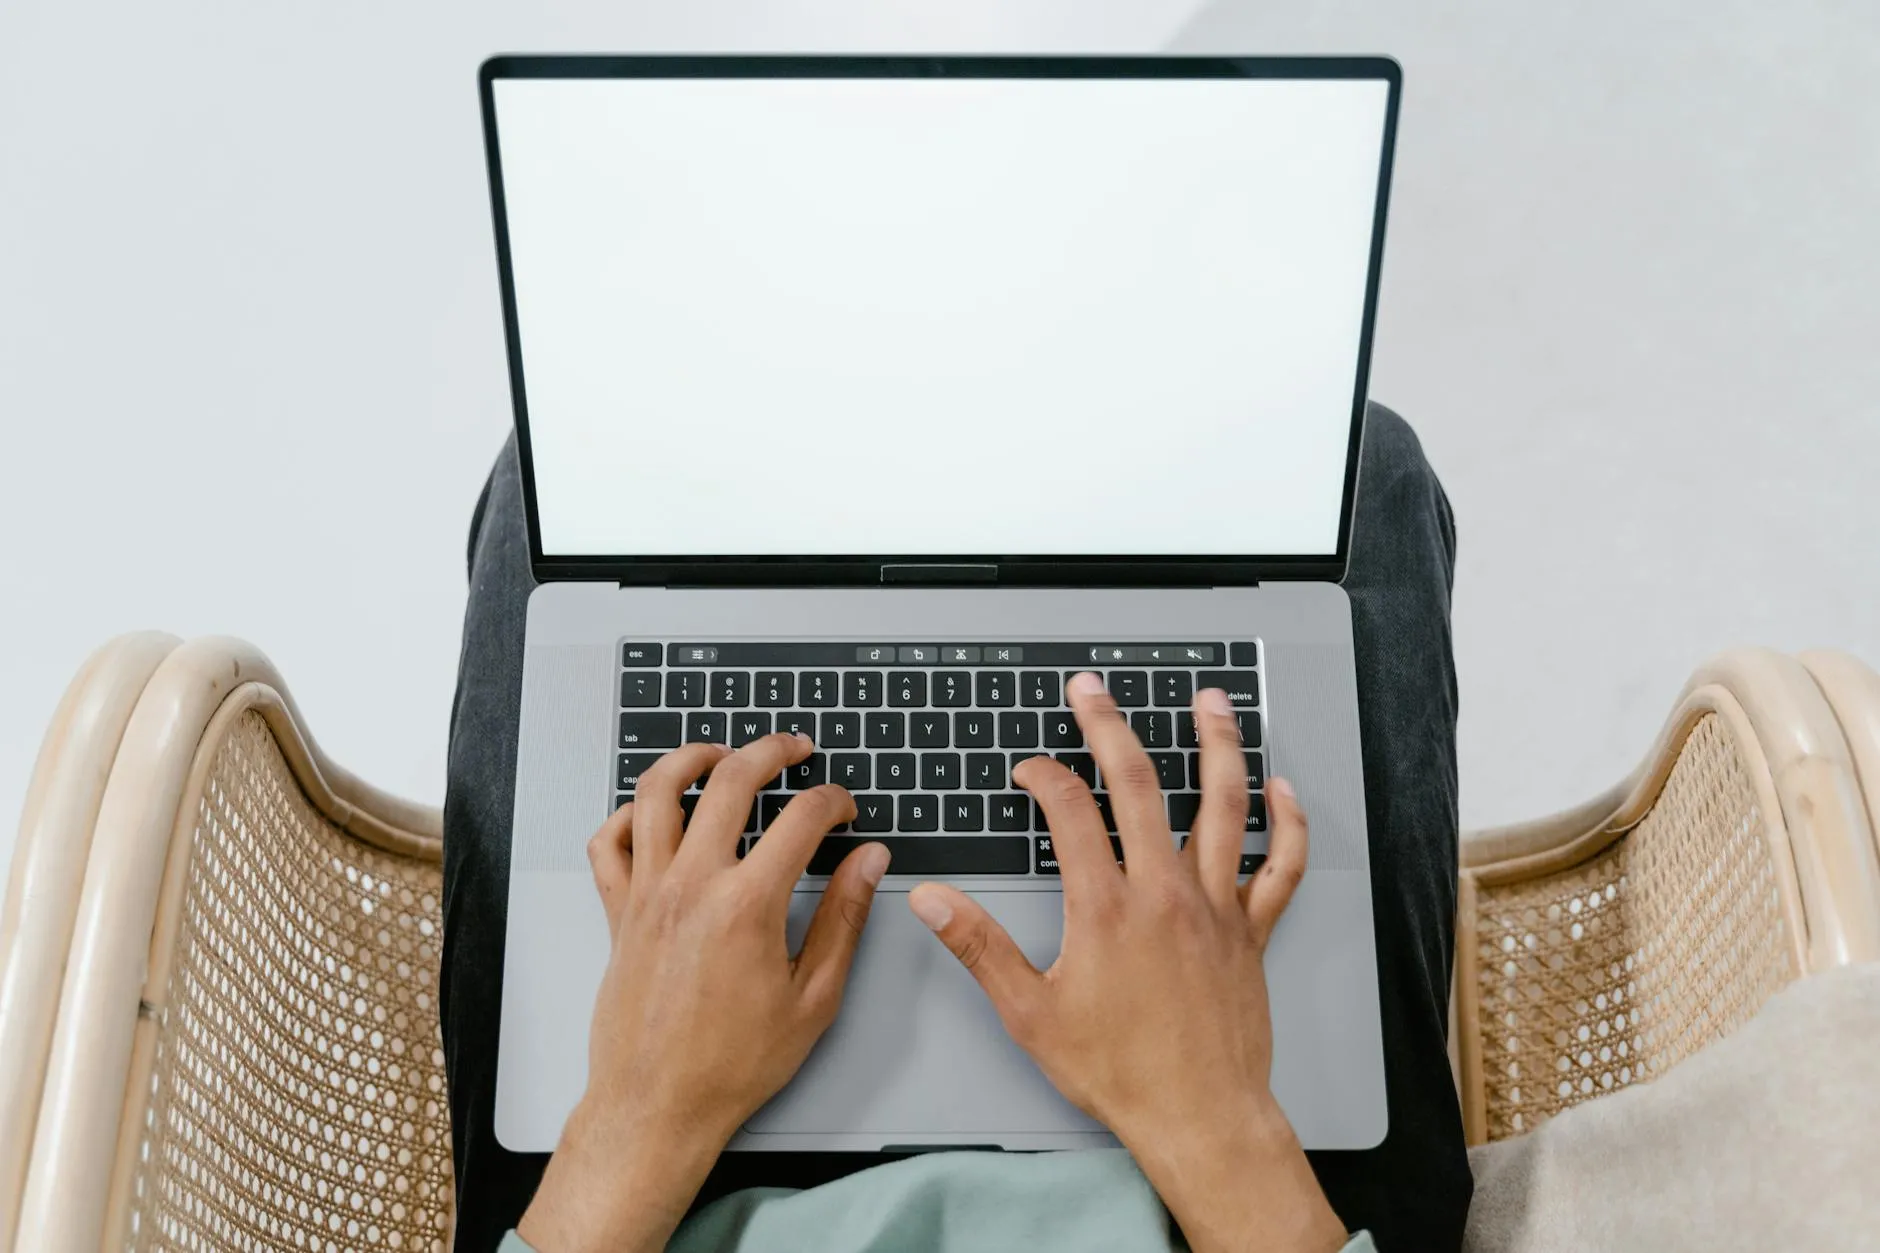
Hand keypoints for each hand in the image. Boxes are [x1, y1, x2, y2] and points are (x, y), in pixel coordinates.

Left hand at [518, 733, 888, 1252]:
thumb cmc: (731, 1065)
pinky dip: (627, 814)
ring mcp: (647, 894)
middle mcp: (691, 886)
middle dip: (770, 750)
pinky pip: (608, 842)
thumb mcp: (813, 997)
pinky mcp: (619, 912)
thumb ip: (844, 919)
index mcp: (747, 905)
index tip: (843, 807)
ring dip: (691, 758)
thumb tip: (868, 864)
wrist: (657, 1106)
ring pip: (657, 793)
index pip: (801, 819)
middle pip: (729, 780)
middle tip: (793, 748)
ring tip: (719, 752)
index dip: (832, 800)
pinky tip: (654, 812)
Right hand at [907, 675, 1344, 1252]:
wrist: (1199, 1118)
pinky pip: (1280, 865)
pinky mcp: (1251, 931)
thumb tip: (932, 900)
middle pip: (1139, 785)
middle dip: (1110, 727)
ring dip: (1215, 745)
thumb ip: (979, 947)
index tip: (1029, 769)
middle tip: (1093, 690)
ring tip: (1209, 701)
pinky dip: (1286, 823)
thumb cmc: (1119, 1073)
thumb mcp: (1030, 1013)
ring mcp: (1215, 907)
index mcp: (1106, 908)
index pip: (1070, 813)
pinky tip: (1281, 789)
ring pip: (1222, 805)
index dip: (1043, 778)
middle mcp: (1164, 893)